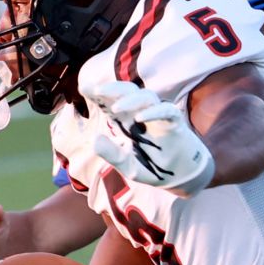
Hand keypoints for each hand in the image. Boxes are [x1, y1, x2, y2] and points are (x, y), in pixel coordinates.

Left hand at [85, 81, 214, 197]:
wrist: (180, 177)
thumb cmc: (153, 166)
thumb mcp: (128, 166)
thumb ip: (112, 155)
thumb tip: (95, 140)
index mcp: (126, 121)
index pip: (111, 102)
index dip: (98, 93)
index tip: (83, 87)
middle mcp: (141, 114)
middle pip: (127, 92)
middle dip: (112, 89)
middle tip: (97, 89)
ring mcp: (158, 116)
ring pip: (145, 96)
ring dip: (130, 100)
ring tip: (116, 108)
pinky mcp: (174, 123)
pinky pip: (166, 111)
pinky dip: (154, 112)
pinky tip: (140, 118)